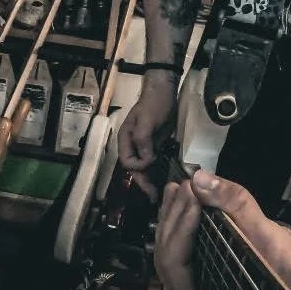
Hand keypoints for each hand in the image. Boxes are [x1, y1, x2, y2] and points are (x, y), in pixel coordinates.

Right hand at [116, 74, 176, 195]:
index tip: (151, 163)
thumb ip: (143, 141)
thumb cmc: (154, 105)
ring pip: (144, 168)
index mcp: (126, 140)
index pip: (127, 162)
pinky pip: (153, 162)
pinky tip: (163, 181)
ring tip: (158, 195)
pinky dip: (157, 172)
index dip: (138, 167)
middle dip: (143, 182)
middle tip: (153, 197)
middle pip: (135, 169)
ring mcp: (143, 146)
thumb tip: (146, 160)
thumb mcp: (148, 121)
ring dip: (150, 180)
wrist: (164, 92)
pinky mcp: (154, 145)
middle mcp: (132, 145)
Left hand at [158, 169, 290, 289]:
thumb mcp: (263, 230)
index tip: (193, 195)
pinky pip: (174, 241)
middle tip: (187, 185)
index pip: (176, 264)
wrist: (289, 266)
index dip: (182, 228)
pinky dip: (176, 216)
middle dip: (175, 216)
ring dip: (172, 213)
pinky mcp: (190, 267)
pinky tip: (180, 194)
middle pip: (167, 252)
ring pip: (167, 245)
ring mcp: (186, 283)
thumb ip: (232, 203)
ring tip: (182, 185)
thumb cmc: (278, 257)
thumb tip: (199, 178)